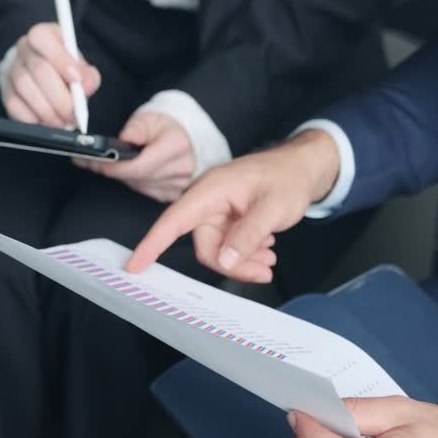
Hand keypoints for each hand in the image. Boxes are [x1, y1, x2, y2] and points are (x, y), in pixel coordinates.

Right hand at [2, 22, 100, 127]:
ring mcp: (11, 70)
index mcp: (43, 35)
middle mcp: (24, 49)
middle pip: (39, 70)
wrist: (42, 73)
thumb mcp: (80, 65)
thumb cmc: (64, 68)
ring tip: (63, 121)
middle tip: (74, 114)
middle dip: (60, 97)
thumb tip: (85, 87)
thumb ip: (87, 75)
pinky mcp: (5, 91)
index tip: (77, 80)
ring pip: (25, 88)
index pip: (44, 39)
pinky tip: (47, 123)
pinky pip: (14, 105)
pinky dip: (33, 118)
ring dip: (48, 110)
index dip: (61, 60)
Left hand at [74, 111, 195, 202]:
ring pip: (140, 186)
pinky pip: (146, 191)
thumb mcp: (149, 118)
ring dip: (121, 176)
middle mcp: (181, 167)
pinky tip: (125, 171)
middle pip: (138, 178)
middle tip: (90, 162)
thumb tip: (124, 140)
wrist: (184, 136)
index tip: (98, 163)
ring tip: (103, 164)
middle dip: (112, 170)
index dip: (116, 167)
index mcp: (177, 146)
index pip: (140, 166)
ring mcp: (179, 183)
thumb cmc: (166, 126)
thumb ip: (136, 128)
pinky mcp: (174, 193)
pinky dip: (133, 181)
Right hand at [124, 129, 341, 282]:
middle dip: (232, 263)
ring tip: (270, 259)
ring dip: (243, 260)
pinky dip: (247, 252)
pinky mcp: (230, 218)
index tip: (133, 266)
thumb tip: (224, 260)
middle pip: (206, 246)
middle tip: (264, 270)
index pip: (173, 221)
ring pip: (220, 249)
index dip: (152, 245)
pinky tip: (267, 249)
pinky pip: (229, 244)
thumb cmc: (289, 178)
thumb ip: (248, 234)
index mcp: (210, 191)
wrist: (304, 167)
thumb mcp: (273, 207)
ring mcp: (219, 210)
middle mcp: (210, 201)